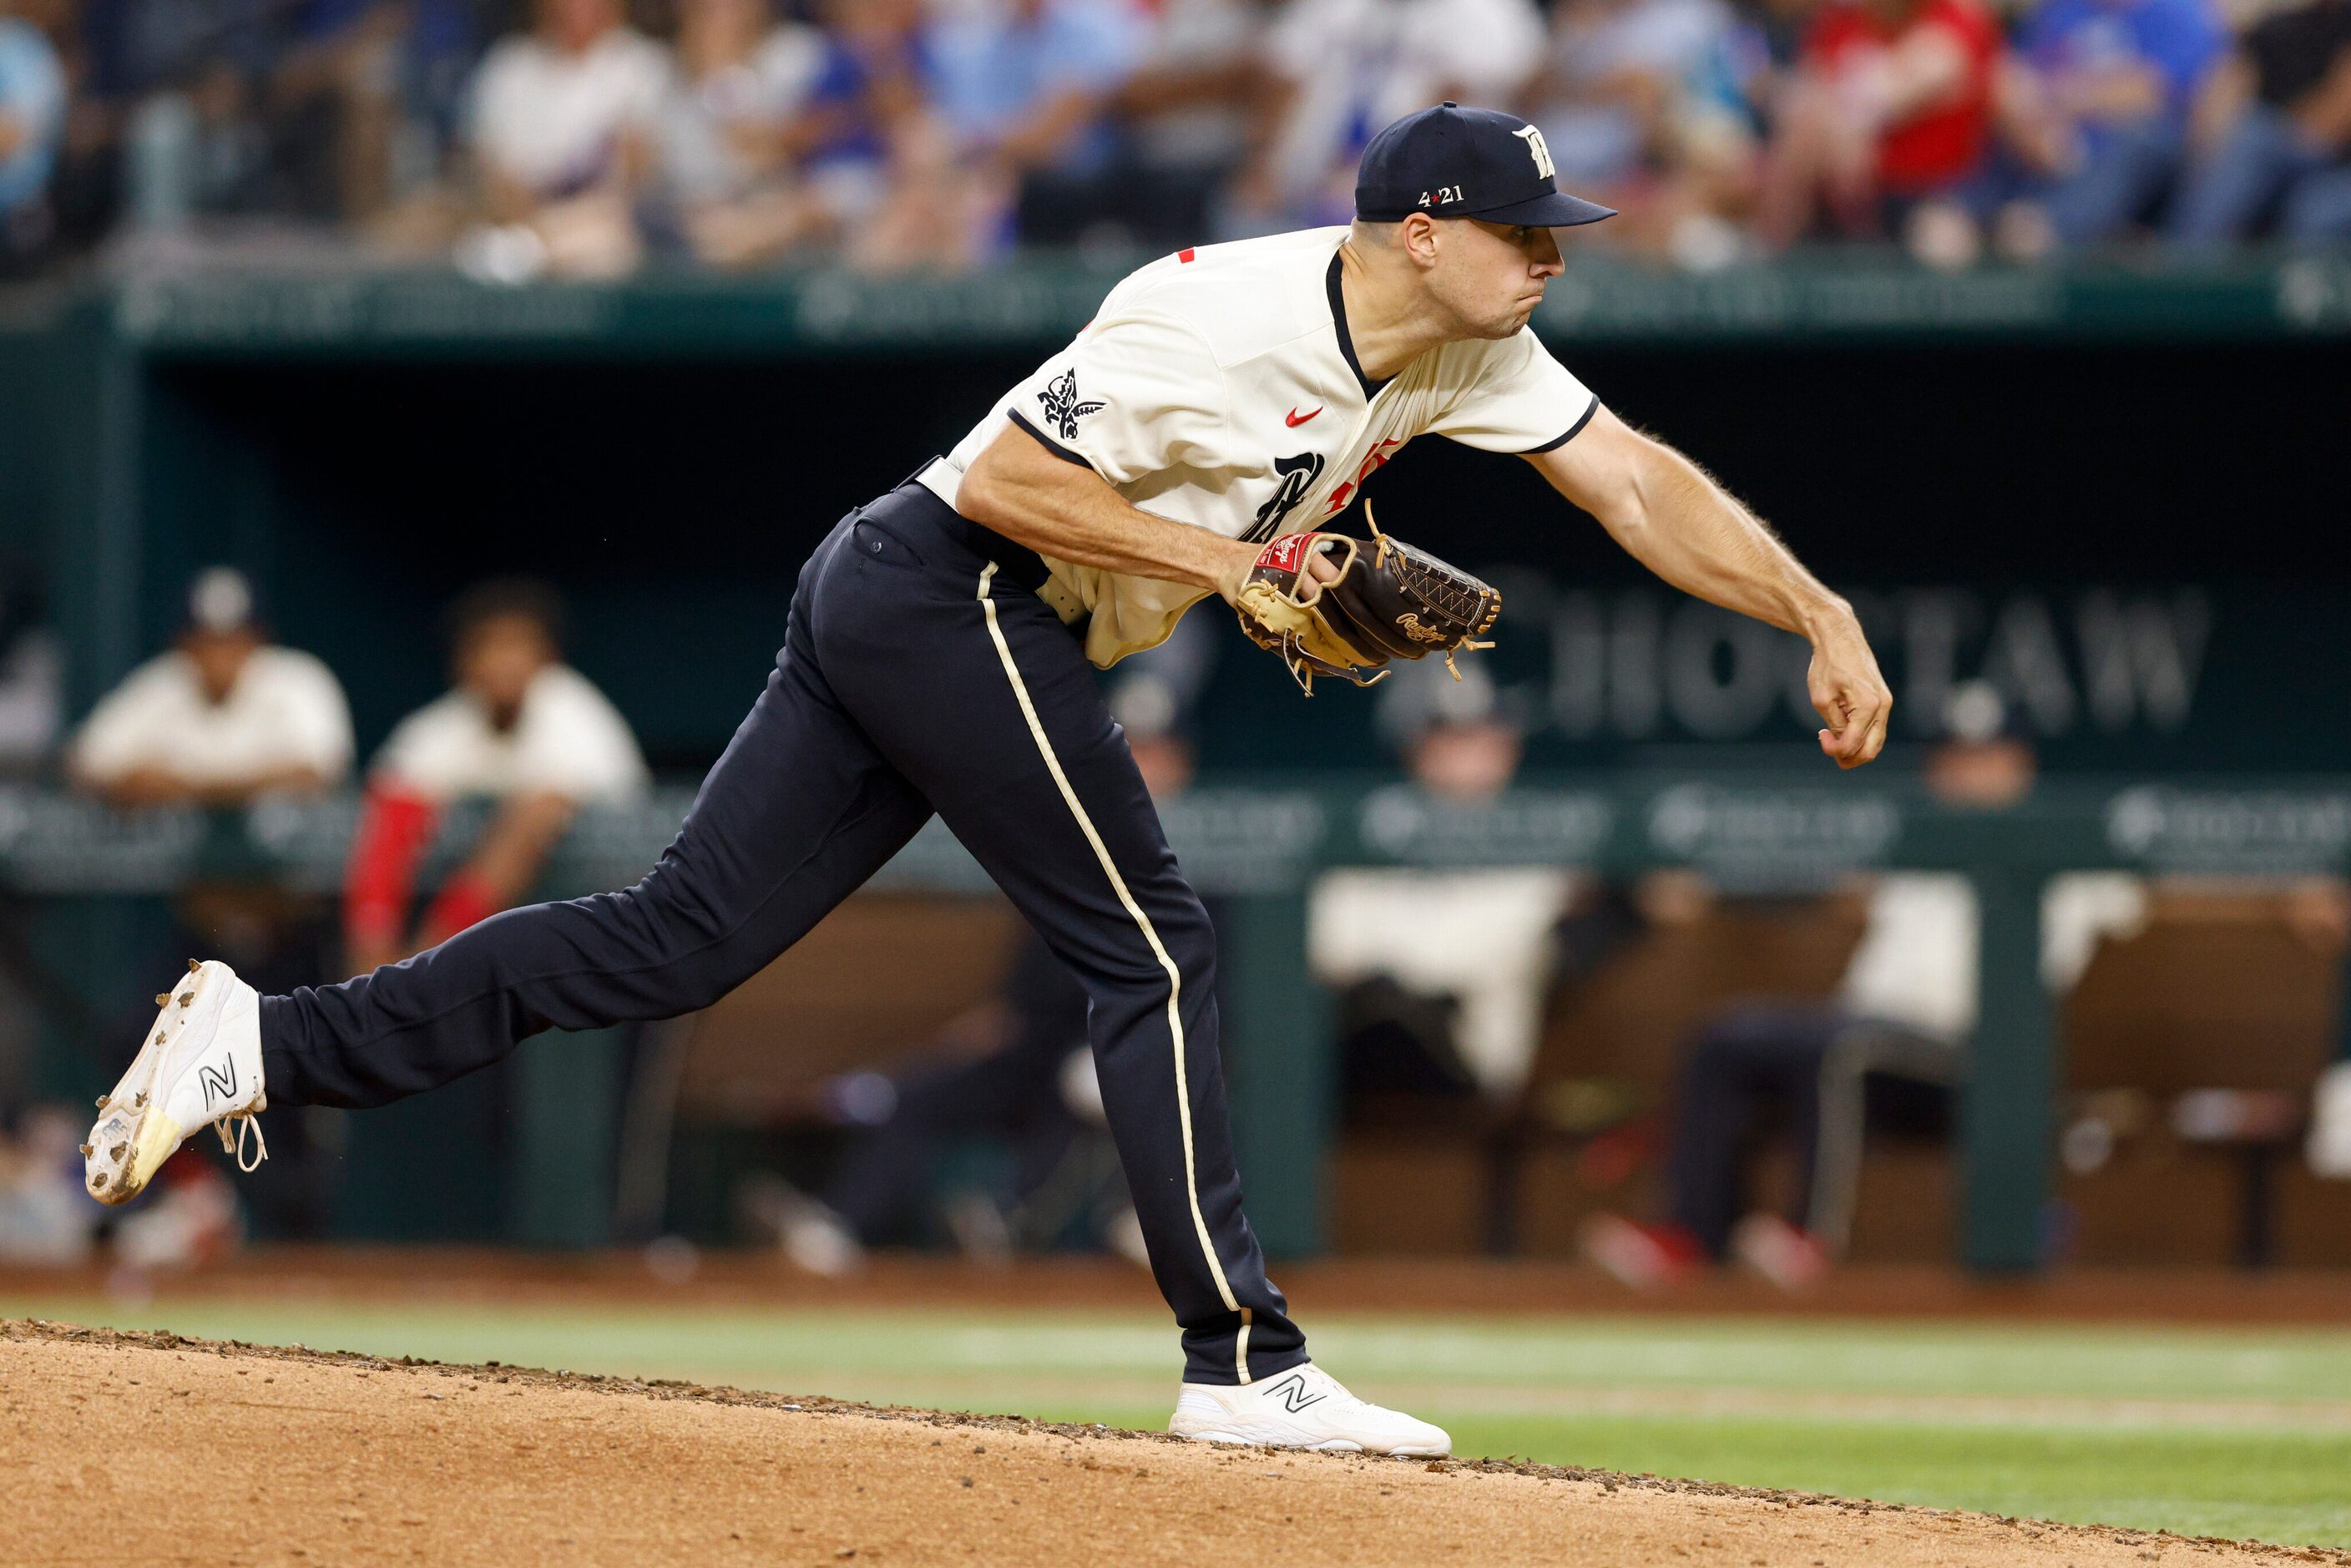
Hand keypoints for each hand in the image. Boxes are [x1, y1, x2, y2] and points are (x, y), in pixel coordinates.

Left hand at [1806, 608, 1890, 769]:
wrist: (1840, 638)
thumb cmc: (1828, 665)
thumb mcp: (1822, 698)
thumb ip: (1834, 725)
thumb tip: (1842, 745)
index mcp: (1868, 706)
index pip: (1853, 744)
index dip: (1833, 749)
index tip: (1820, 735)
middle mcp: (1883, 707)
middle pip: (1870, 751)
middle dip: (1848, 757)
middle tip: (1828, 746)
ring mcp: (1886, 704)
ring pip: (1875, 742)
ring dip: (1855, 748)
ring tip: (1833, 739)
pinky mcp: (1883, 700)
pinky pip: (1876, 729)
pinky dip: (1861, 736)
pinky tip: (1843, 728)